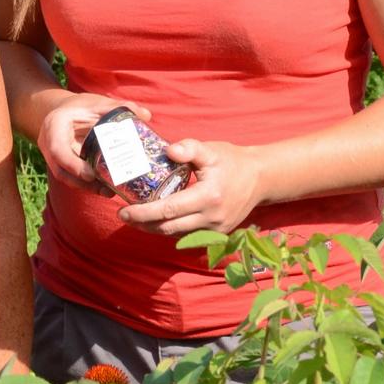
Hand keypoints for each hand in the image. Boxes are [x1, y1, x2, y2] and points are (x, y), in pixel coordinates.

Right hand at [36, 93, 152, 193]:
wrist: (66, 110)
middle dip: (82, 183)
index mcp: (55, 125)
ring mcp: (52, 156)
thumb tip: (146, 115)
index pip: (58, 149)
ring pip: (65, 177)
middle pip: (60, 170)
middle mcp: (48, 142)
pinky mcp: (60, 165)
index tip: (91, 175)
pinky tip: (104, 188)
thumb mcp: (98, 103)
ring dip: (85, 188)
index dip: (72, 165)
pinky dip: (86, 185)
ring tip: (108, 192)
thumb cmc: (82, 106)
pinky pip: (71, 178)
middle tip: (105, 189)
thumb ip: (119, 108)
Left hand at [117, 138, 266, 236]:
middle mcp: (211, 218)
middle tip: (123, 215)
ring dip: (154, 228)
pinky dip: (170, 229)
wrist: (260, 178)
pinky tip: (156, 220)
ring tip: (135, 218)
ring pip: (176, 234)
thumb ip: (189, 148)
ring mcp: (215, 229)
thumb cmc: (232, 161)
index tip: (124, 210)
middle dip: (143, 224)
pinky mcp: (217, 233)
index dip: (143, 212)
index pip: (169, 209)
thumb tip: (167, 150)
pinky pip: (187, 235)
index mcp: (208, 197)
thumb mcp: (211, 150)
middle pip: (168, 227)